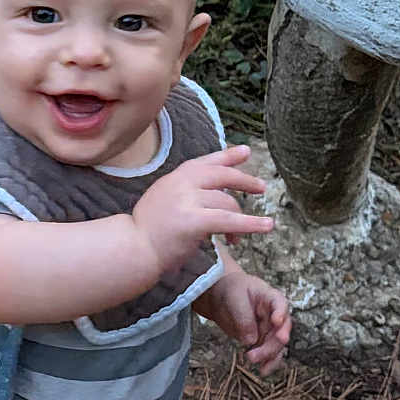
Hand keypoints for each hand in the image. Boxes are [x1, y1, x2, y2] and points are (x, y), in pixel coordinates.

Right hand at [131, 144, 273, 272]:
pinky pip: (229, 220)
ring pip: (227, 203)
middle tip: (261, 187)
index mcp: (175, 176)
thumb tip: (216, 187)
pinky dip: (251, 224)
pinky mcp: (194, 221)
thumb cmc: (149, 229)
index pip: (207, 161)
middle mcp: (182, 183)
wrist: (133, 247)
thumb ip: (186, 189)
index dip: (228, 156)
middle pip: (222, 175)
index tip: (245, 152)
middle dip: (245, 180)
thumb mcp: (165, 197)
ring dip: (239, 220)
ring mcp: (188, 200)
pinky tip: (267, 226)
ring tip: (236, 239)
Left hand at [202, 267, 290, 374]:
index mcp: (270, 297)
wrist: (223, 296)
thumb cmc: (232, 290)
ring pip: (276, 345)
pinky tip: (262, 370)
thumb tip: (250, 341)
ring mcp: (269, 328)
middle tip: (254, 354)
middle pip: (280, 331)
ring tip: (252, 359)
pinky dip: (267, 362)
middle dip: (271, 344)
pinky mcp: (262, 339)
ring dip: (268, 356)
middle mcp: (275, 314)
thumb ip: (243, 317)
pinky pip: (269, 352)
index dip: (281, 313)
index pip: (280, 304)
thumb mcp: (235, 298)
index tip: (276, 322)